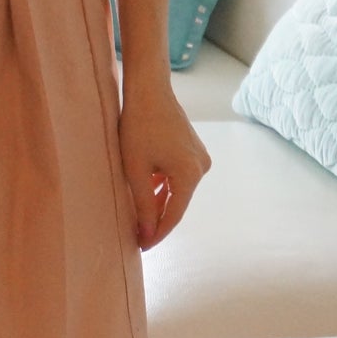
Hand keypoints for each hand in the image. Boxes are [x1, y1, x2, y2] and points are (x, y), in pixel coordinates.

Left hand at [118, 74, 210, 249]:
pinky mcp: (193, 149)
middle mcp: (201, 167)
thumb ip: (143, 205)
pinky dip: (163, 185)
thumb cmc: (138, 127)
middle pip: (177, 203)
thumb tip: (146, 234)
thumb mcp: (136, 170)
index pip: (173, 215)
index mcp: (190, 175)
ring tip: (138, 215)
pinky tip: (147, 190)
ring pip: (177, 189)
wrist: (148, 90)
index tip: (141, 247)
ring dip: (159, 201)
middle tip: (137, 235)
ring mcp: (199, 157)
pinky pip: (177, 176)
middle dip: (157, 218)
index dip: (156, 234)